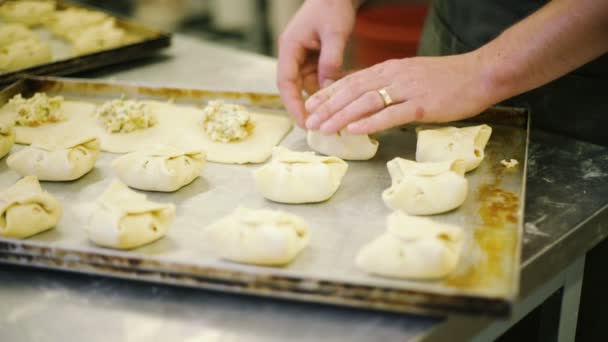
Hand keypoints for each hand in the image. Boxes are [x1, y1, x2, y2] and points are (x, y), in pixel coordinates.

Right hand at [276, 0, 356, 126]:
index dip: (292, 105)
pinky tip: (342, 96)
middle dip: (307, 107)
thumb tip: (329, 89)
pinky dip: (329, 87)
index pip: (285, 83)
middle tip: (321, 128)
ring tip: (336, 114)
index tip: (303, 123)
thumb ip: (331, 61)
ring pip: (309, 85)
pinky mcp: (314, 57)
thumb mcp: (335, 34)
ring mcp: (303, 56)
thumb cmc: (333, 6)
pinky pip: (319, 77)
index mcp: (290, 48)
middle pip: (295, 88)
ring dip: (322, 98)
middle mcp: (292, 54)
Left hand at [304, 52, 497, 133]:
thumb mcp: (413, 76)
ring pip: (366, 102)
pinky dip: (370, 122)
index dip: (329, 93)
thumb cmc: (448, 79)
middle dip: (328, 107)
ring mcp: (408, 90)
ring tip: (323, 129)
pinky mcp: (422, 105)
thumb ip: (391, 86)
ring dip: (341, 116)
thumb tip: (370, 101)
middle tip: (309, 122)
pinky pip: (391, 114)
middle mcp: (394, 76)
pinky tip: (353, 130)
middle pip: (353, 91)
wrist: (481, 74)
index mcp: (390, 70)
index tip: (311, 105)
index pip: (352, 80)